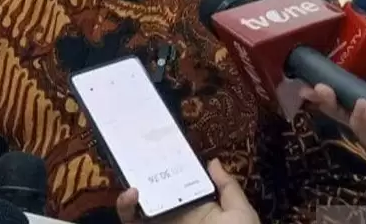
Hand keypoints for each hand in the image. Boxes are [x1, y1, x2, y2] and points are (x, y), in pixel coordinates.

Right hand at [116, 159, 258, 223]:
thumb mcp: (239, 211)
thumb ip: (227, 186)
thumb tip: (212, 161)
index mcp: (199, 210)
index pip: (181, 187)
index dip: (170, 169)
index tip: (161, 149)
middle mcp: (177, 218)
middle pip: (155, 197)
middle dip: (144, 178)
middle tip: (137, 159)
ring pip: (137, 212)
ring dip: (129, 195)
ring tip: (132, 181)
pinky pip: (131, 223)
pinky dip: (126, 210)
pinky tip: (131, 195)